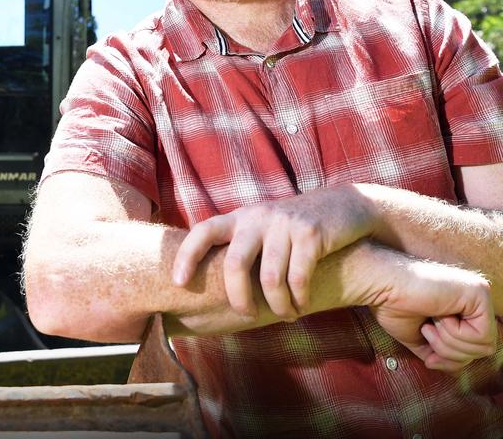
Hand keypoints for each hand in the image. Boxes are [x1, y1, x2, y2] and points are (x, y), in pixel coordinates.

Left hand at [172, 185, 374, 318]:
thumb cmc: (292, 227)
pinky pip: (299, 278)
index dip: (187, 256)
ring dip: (277, 306)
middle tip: (246, 314)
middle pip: (235, 263)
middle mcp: (258, 217)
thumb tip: (208, 283)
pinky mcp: (312, 234)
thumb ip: (239, 245)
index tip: (179, 283)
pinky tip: (302, 306)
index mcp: (240, 217)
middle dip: (239, 298)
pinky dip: (299, 299)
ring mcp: (285, 224)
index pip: (203, 230)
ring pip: (270, 278)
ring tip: (285, 315)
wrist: (343, 205)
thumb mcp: (261, 227)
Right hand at [368, 253, 496, 372]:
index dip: (452, 358)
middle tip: (427, 329)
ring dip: (449, 342)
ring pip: (484, 346)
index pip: (475, 348)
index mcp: (463, 307)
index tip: (429, 354)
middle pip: (483, 350)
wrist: (381, 286)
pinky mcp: (478, 292)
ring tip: (430, 322)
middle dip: (450, 351)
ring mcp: (479, 293)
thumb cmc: (392, 306)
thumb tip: (450, 366)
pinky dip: (455, 333)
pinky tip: (439, 314)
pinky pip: (482, 335)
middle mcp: (475, 299)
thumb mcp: (420, 339)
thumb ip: (440, 353)